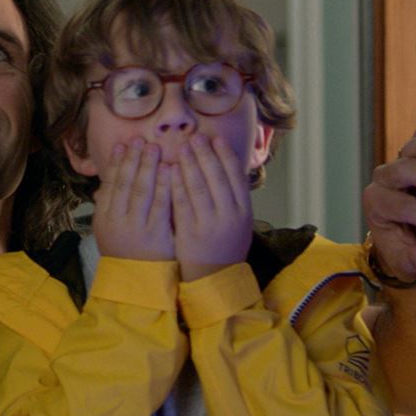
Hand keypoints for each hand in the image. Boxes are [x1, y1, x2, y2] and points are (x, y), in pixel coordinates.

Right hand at [89, 140, 174, 262]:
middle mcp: (117, 220)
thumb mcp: (108, 232)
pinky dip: (164, 185)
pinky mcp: (156, 234)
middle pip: (125, 183)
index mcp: (103, 218)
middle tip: (140, 140)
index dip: (117, 163)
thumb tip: (105, 183)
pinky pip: (160, 205)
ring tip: (154, 148)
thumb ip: (108, 207)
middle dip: (133, 159)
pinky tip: (169, 170)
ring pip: (142, 190)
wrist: (135, 284)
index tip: (123, 145)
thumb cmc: (125, 255)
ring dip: (148, 167)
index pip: (110, 184)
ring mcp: (136, 227)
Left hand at [169, 135, 254, 281]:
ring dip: (190, 164)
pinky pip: (182, 203)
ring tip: (183, 147)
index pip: (236, 177)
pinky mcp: (190, 232)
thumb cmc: (226, 245)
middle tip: (196, 137)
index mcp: (244, 212)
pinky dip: (176, 184)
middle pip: (216, 177)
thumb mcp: (240, 222)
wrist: (215, 278)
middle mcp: (229, 216)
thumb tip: (228, 164)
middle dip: (205, 154)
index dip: (226, 155)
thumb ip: (235, 197)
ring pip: (199, 187)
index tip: (217, 139)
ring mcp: (209, 224)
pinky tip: (170, 170)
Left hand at [363, 110, 415, 283]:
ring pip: (411, 148)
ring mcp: (398, 164)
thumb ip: (410, 261)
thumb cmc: (405, 247)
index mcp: (377, 205)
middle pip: (405, 171)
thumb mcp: (403, 261)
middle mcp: (384, 180)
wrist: (402, 234)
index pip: (402, 207)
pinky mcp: (412, 154)